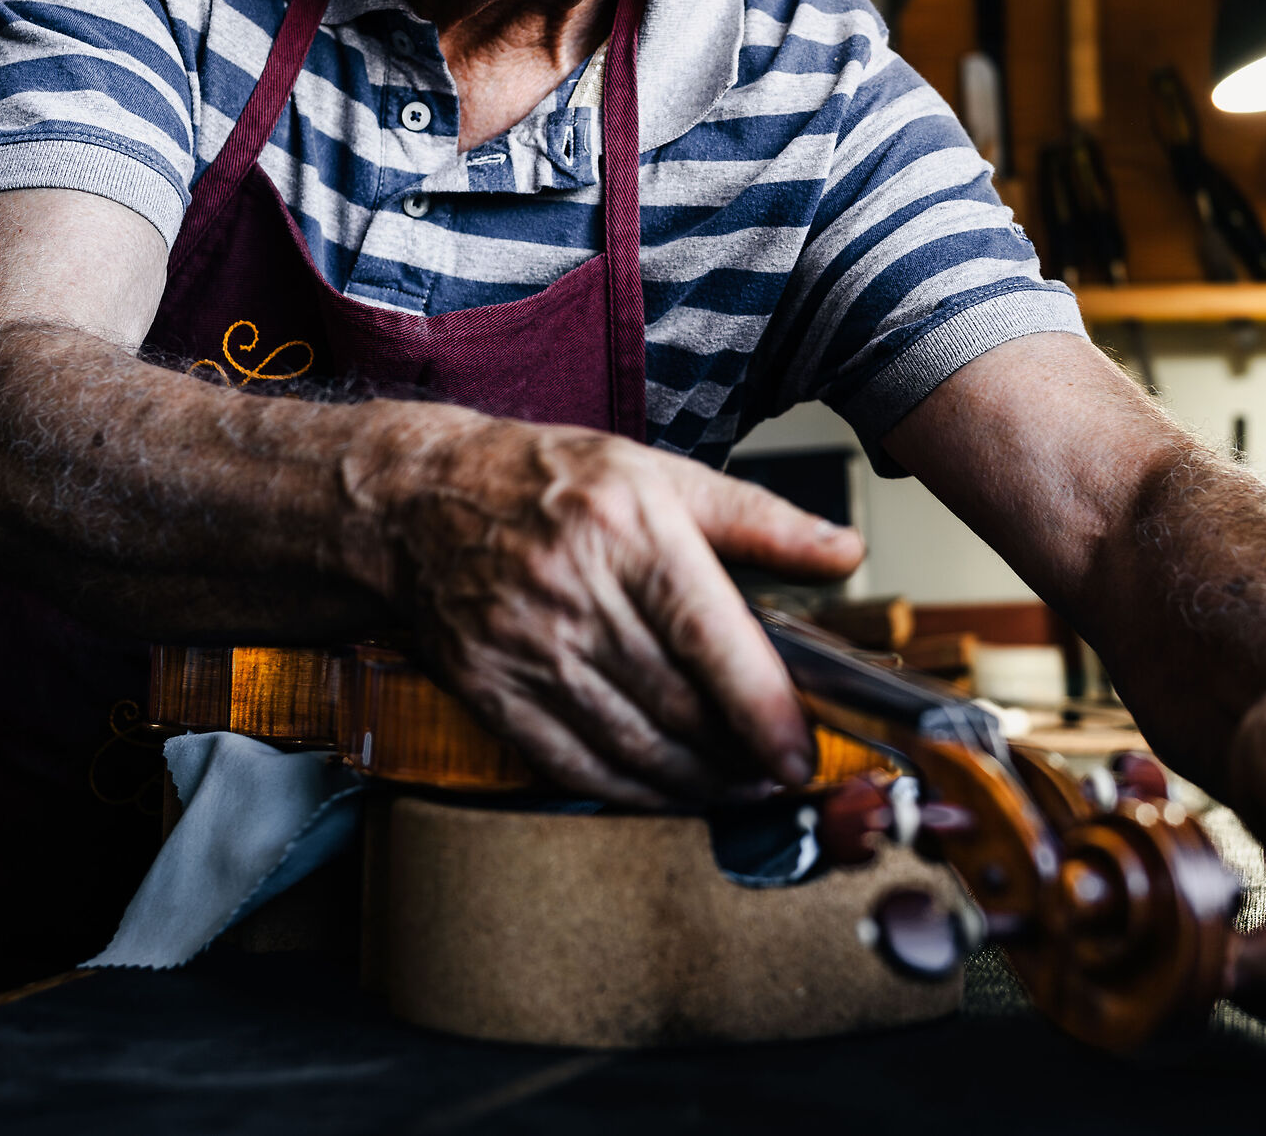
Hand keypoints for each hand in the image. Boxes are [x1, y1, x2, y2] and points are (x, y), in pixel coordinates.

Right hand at [361, 414, 863, 806]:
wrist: (419, 500)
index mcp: (628, 530)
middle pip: (677, 704)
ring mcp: (526, 647)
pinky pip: (572, 763)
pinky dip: (630, 791)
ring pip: (630, 745)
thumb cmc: (548, 481)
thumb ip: (760, 520)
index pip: (709, 637)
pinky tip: (668, 791)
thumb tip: (846, 551)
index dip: (762, 709)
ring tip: (740, 788)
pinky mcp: (490, 689)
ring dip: (696, 784)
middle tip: (783, 774)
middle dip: (740, 756)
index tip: (799, 755)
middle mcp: (574, 592)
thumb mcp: (660, 474)